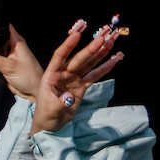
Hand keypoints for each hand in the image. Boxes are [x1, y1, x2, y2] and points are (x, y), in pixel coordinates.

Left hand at [29, 20, 123, 135]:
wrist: (51, 124)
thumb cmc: (46, 115)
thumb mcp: (51, 110)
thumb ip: (60, 103)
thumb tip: (68, 98)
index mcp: (51, 75)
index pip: (60, 56)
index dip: (68, 46)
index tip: (77, 35)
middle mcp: (63, 74)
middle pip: (78, 59)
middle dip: (90, 48)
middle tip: (102, 38)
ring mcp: (73, 79)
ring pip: (88, 64)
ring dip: (99, 54)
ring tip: (110, 43)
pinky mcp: (81, 86)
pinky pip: (94, 76)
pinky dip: (103, 69)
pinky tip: (113, 61)